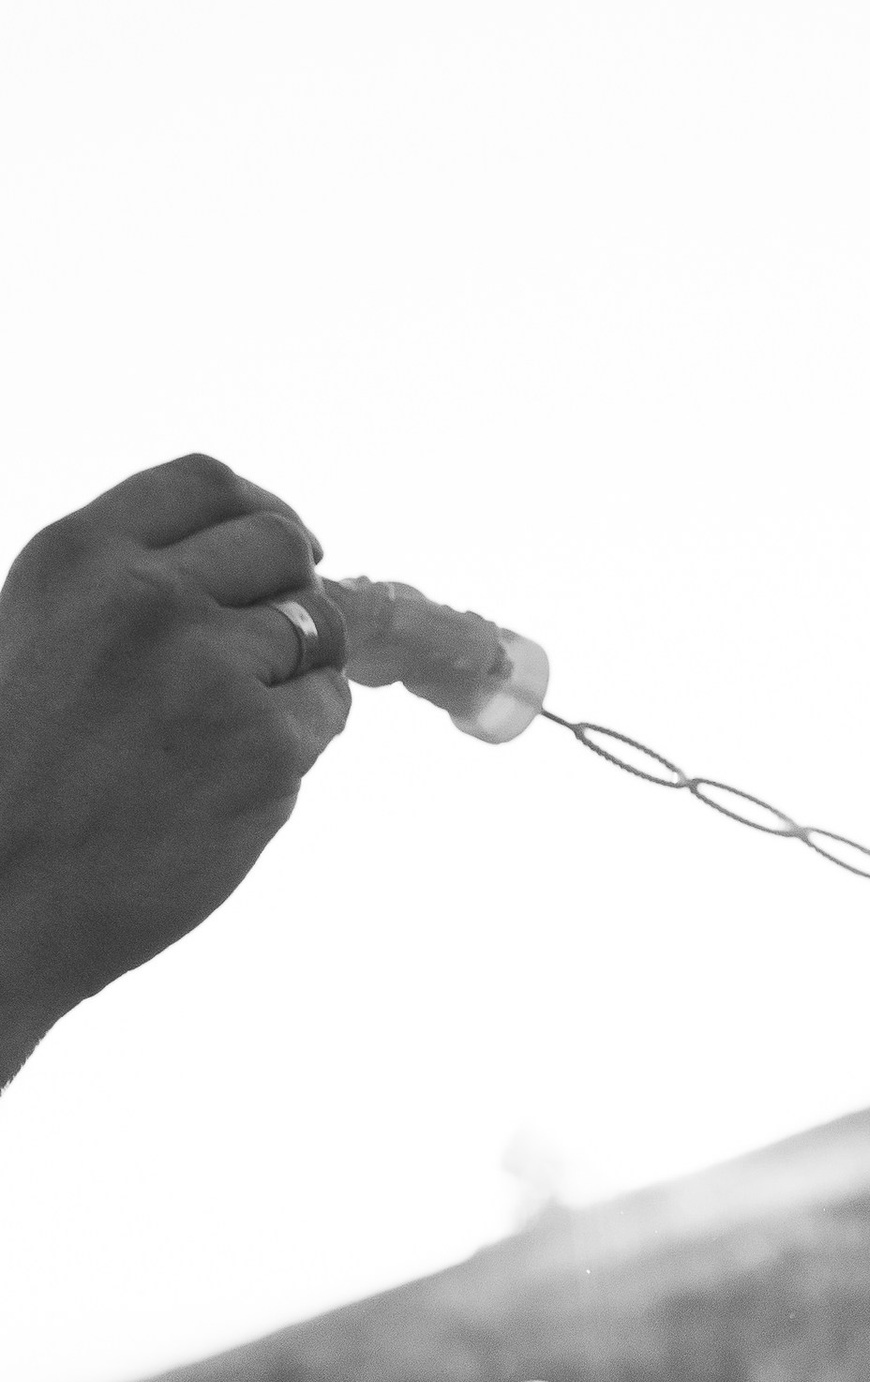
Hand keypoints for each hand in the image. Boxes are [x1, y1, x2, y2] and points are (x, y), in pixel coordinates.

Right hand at [0, 453, 351, 1070]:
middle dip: (293, 588)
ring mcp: (213, 670)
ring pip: (318, 631)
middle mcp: (149, 599)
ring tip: (223, 733)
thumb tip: (262, 552)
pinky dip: (299, 738)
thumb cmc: (13, 776)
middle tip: (269, 647)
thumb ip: (125, 588)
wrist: (1, 897)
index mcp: (80, 558)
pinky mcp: (265, 748)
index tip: (290, 547)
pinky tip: (230, 779)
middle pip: (282, 545)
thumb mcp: (32, 637)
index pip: (207, 485)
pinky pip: (325, 710)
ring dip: (296, 672)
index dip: (262, 511)